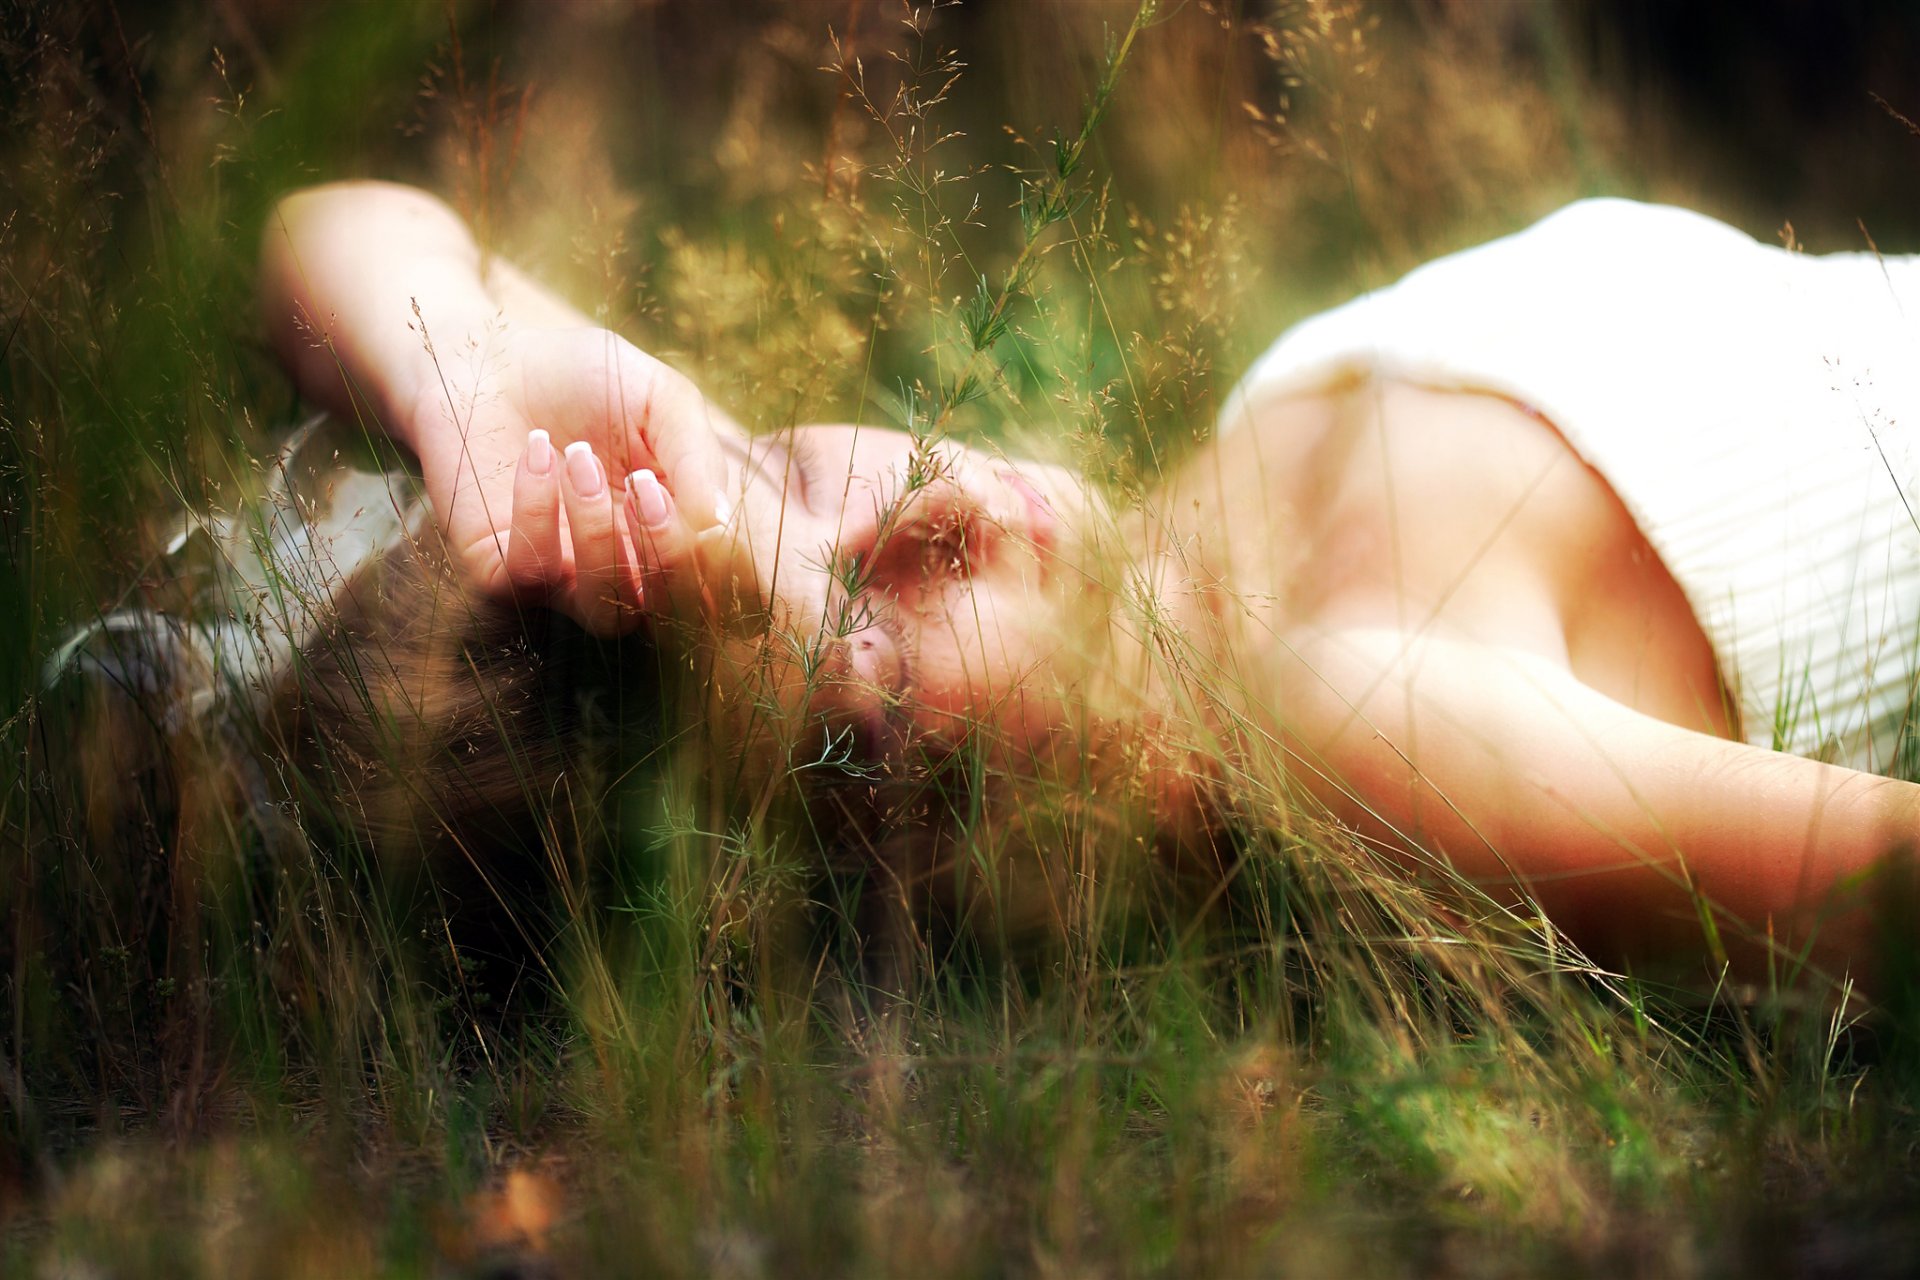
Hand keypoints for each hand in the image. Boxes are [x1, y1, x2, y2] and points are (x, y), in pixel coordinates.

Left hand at [405, 325, 731, 633]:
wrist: (491, 357)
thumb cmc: (586, 380)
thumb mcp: (661, 400)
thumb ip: (696, 458)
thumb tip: (721, 527)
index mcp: (673, 530)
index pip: (714, 585)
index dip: (720, 566)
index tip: (699, 508)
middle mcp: (626, 566)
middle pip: (667, 613)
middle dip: (667, 556)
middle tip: (643, 487)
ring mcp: (565, 575)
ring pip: (605, 610)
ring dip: (600, 536)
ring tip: (580, 456)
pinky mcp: (500, 570)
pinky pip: (532, 574)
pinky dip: (538, 512)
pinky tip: (536, 452)